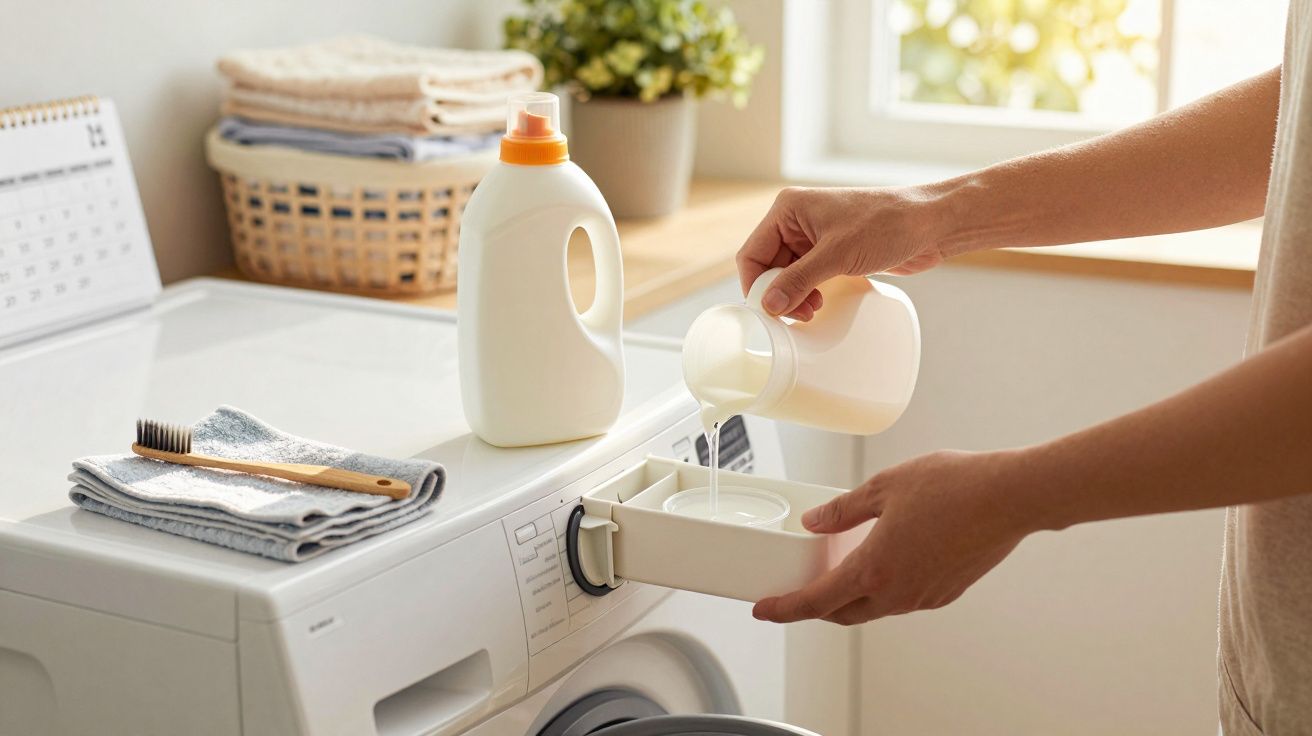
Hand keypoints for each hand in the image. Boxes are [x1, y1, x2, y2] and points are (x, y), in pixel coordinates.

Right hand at [736, 186, 946, 319]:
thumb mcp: (837, 255)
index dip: (756, 286)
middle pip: (767, 267)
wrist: (930, 223)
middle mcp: (796, 221)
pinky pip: (806, 276)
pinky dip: (807, 293)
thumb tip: (769, 305)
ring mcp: (814, 236)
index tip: (768, 312)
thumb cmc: (887, 224)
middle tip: (796, 316)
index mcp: (788, 209)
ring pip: (786, 274)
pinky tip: (818, 304)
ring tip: (811, 311)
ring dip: (793, 296)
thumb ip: (798, 281)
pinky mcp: (832, 250)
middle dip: (778, 293)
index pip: (752, 253)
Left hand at [752, 449, 1037, 625]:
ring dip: (850, 598)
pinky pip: (903, 599)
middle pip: (843, 613)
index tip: (764, 610)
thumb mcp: (885, 487)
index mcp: (875, 569)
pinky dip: (882, 589)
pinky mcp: (947, 592)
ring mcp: (925, 596)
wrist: (1011, 497)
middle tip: (795, 593)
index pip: (816, 601)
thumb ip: (844, 510)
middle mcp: (899, 592)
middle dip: (815, 607)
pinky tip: (882, 563)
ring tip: (836, 573)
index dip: (785, 608)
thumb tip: (815, 522)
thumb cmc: (954, 486)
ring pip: (875, 608)